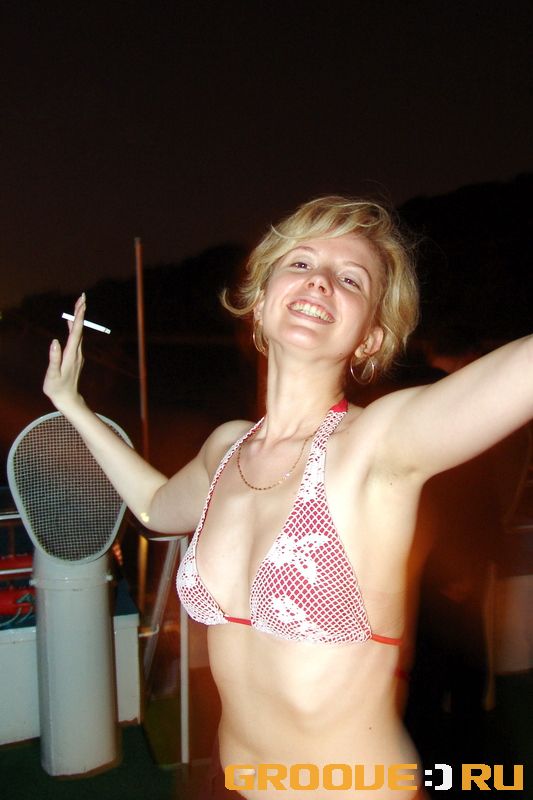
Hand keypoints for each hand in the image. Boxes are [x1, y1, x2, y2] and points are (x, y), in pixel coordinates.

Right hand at [43, 293, 86, 410]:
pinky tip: (70, 323)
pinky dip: (73, 328)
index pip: (76, 332)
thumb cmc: (57, 388)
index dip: (78, 317)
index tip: (81, 304)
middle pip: (79, 329)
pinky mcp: (74, 357)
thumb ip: (54, 359)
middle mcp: (77, 352)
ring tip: (78, 305)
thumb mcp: (53, 375)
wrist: (68, 399)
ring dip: (78, 318)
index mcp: (71, 354)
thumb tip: (55, 341)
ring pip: (79, 333)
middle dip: (81, 313)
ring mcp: (77, 354)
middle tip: (82, 297)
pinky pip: (75, 338)